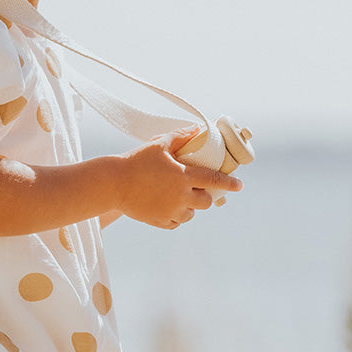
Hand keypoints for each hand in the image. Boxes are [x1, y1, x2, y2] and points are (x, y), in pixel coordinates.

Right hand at [117, 129, 242, 228]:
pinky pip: (175, 222)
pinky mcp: (159, 221)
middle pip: (205, 202)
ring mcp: (170, 211)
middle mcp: (181, 197)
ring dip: (190, 207)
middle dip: (205, 195)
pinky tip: (168, 206)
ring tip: (179, 197)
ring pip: (191, 214)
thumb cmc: (135, 161)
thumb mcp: (159, 144)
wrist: (112, 184)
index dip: (229, 183)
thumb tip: (198, 129)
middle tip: (197, 188)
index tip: (239, 185)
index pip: (214, 181)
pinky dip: (176, 216)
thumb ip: (181, 137)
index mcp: (183, 177)